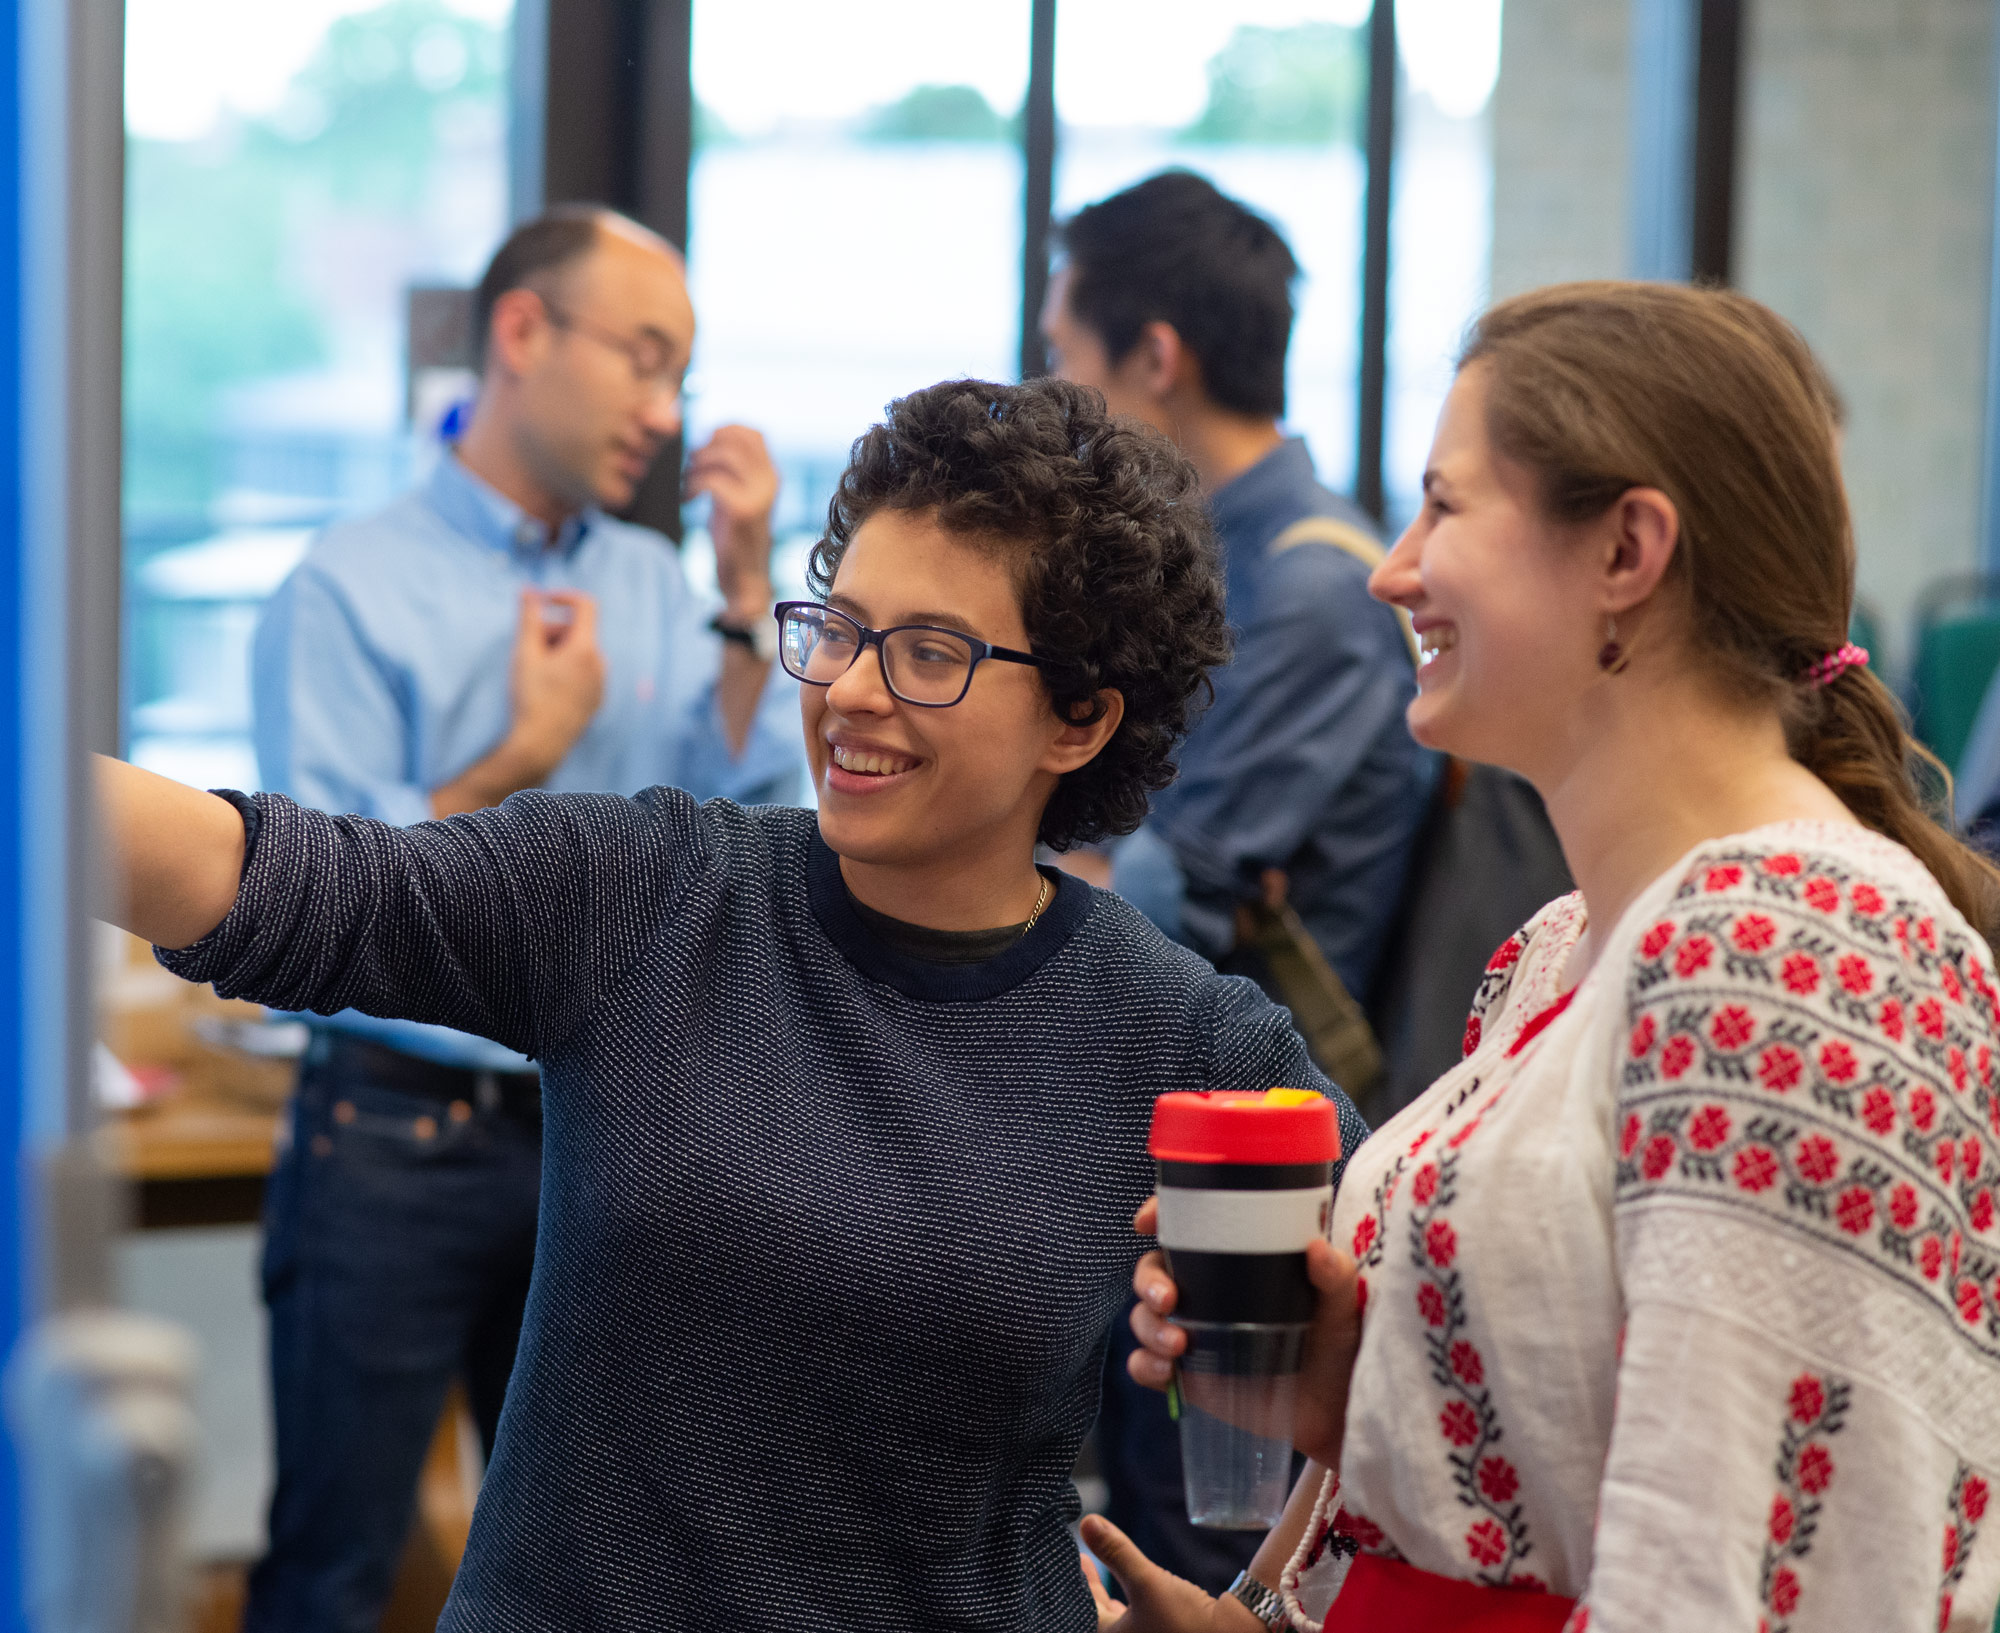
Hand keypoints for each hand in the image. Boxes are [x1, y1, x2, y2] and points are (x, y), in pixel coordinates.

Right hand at [505, 589, 605, 780]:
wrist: (540, 744)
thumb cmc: (531, 697)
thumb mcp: (525, 654)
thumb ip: (528, 618)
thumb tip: (528, 590)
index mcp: (586, 649)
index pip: (585, 605)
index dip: (563, 597)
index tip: (541, 602)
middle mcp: (600, 664)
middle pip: (577, 632)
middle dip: (552, 632)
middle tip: (528, 650)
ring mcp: (601, 684)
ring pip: (580, 654)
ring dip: (558, 653)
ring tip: (536, 673)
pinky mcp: (597, 700)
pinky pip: (583, 674)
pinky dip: (566, 671)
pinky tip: (547, 690)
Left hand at [685, 424, 777, 619]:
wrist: (744, 578)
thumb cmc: (734, 538)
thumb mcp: (736, 495)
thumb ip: (731, 471)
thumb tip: (707, 441)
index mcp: (771, 475)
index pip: (753, 433)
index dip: (724, 432)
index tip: (703, 449)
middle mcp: (770, 481)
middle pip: (736, 438)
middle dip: (705, 447)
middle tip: (691, 466)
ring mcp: (759, 495)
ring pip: (724, 455)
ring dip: (697, 465)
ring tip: (687, 484)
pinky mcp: (743, 510)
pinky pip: (713, 481)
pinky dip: (693, 486)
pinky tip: (687, 501)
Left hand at [1080, 1516, 1238, 1632]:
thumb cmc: (1185, 1617)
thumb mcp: (1145, 1581)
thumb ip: (1117, 1552)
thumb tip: (1086, 1522)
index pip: (1090, 1611)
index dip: (1085, 1583)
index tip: (1080, 1560)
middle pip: (1105, 1618)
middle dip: (1096, 1590)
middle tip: (1087, 1564)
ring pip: (1124, 1622)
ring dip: (1114, 1599)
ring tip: (1108, 1579)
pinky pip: (1143, 1625)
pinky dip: (1135, 1609)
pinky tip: (1142, 1597)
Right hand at [1127, 1198, 1361, 1467]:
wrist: (1337, 1411)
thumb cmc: (1339, 1346)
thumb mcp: (1341, 1304)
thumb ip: (1334, 1275)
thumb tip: (1317, 1249)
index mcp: (1237, 1262)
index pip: (1187, 1227)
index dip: (1159, 1214)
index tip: (1146, 1221)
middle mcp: (1207, 1293)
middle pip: (1153, 1270)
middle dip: (1148, 1280)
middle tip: (1168, 1298)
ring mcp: (1194, 1334)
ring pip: (1144, 1317)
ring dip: (1148, 1326)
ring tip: (1178, 1344)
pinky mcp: (1189, 1377)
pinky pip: (1146, 1366)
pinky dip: (1145, 1365)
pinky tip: (1166, 1372)